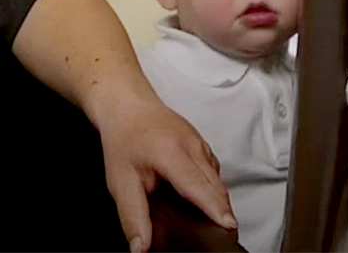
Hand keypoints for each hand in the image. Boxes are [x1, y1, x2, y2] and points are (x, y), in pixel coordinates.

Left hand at [95, 92, 235, 252]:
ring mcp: (201, 144)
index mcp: (171, 151)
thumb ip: (133, 216)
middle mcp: (192, 145)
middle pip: (216, 186)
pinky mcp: (204, 147)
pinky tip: (204, 201)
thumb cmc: (124, 139)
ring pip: (218, 180)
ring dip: (219, 202)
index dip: (213, 207)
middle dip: (222, 212)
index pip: (198, 185)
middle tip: (224, 235)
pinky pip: (215, 173)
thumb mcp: (120, 182)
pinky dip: (214, 190)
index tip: (227, 225)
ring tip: (217, 223)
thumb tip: (140, 246)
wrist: (128, 107)